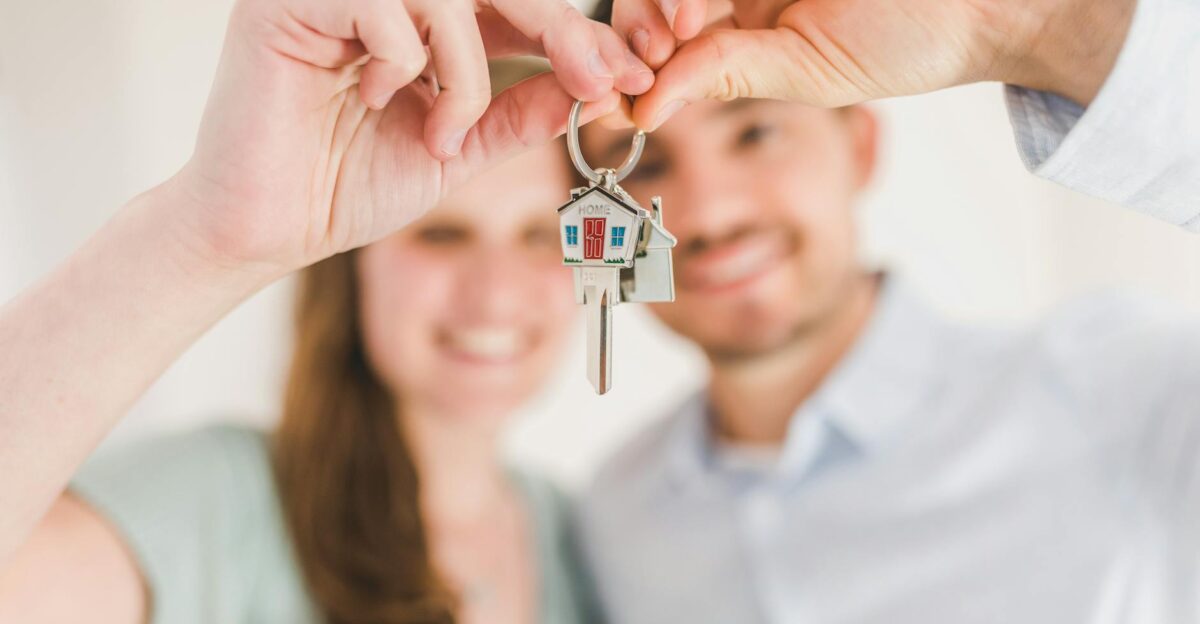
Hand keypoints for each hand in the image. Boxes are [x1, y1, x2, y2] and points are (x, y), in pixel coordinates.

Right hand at [170, 0, 651, 274]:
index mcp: (425, 23)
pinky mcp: (291, 0)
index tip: (632, 75)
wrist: (269, 229)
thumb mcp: (459, 150)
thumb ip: (519, 114)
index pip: (517, 7)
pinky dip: (404, 57)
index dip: (578, 34)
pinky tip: (375, 98)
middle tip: (599, 77)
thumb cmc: (349, 186)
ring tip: (439, 133)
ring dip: (465, 68)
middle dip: (560, 29)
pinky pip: (381, 1)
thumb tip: (598, 89)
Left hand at [610, 0, 1134, 130]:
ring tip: (685, 21)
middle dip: (645, 16)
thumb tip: (641, 112)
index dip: (638, 48)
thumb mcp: (801, 72)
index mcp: (742, 22)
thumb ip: (722, 74)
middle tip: (661, 42)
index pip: (665, 28)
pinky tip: (698, 7)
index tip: (632, 80)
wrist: (979, 7)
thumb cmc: (903, 42)